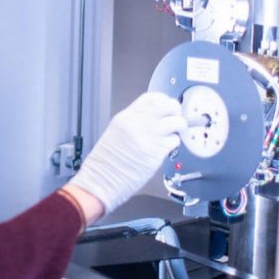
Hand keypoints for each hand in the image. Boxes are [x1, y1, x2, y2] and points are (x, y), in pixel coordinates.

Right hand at [68, 92, 184, 217]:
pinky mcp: (156, 152)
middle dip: (175, 111)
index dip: (163, 100)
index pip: (151, 98)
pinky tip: (167, 148)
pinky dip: (174, 143)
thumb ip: (133, 123)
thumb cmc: (105, 162)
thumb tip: (152, 119)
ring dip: (178, 128)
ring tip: (173, 134)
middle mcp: (137, 124)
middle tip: (175, 118)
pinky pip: (174, 141)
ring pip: (176, 122)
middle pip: (167, 105)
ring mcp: (148, 137)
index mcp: (125, 117)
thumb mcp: (115, 133)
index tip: (166, 106)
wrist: (101, 179)